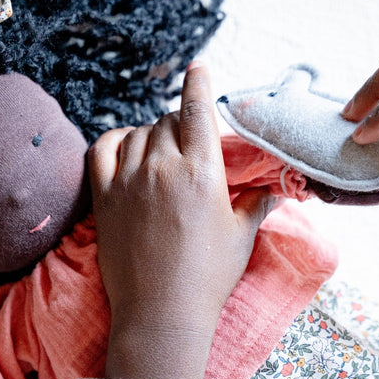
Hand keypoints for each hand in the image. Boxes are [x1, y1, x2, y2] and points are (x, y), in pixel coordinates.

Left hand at [88, 61, 272, 378]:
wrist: (161, 311)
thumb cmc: (208, 276)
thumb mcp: (241, 236)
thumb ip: (257, 204)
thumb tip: (277, 189)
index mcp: (201, 172)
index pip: (197, 111)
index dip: (198, 83)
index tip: (198, 67)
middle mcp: (162, 168)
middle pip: (168, 122)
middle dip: (181, 125)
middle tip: (189, 143)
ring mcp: (129, 182)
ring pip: (137, 134)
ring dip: (151, 133)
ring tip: (161, 150)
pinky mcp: (104, 199)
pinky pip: (101, 152)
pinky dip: (113, 141)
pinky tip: (124, 145)